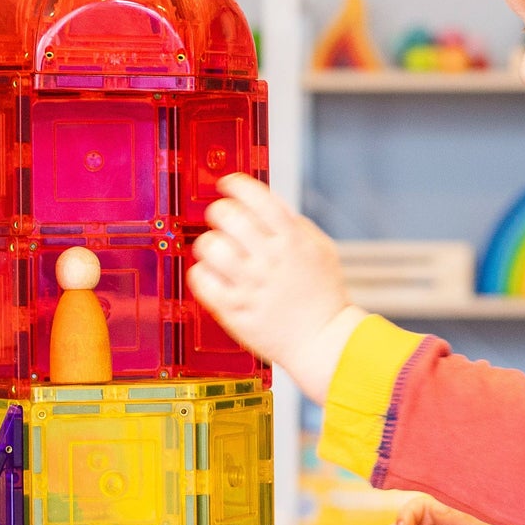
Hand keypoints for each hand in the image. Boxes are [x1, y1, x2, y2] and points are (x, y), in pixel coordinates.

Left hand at [187, 174, 363, 400]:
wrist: (324, 341)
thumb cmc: (322, 294)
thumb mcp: (320, 249)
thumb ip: (293, 224)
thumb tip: (263, 202)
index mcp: (293, 241)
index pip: (258, 198)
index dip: (237, 184)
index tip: (228, 184)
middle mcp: (270, 260)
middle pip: (229, 217)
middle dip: (220, 211)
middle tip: (221, 219)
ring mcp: (250, 286)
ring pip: (210, 247)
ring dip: (208, 243)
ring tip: (215, 249)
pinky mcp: (234, 311)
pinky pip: (202, 281)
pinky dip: (201, 273)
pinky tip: (211, 274)